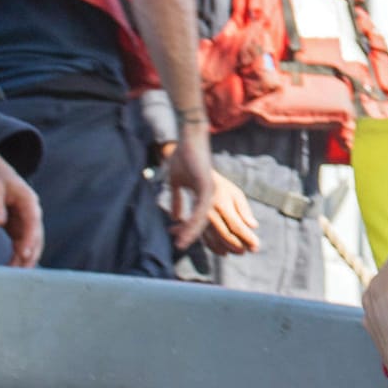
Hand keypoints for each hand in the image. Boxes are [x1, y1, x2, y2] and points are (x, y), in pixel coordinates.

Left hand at [0, 148, 42, 267]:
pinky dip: (18, 255)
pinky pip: (21, 243)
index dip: (30, 239)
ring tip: (16, 275)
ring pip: (31, 243)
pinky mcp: (16, 225)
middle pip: (36, 237)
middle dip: (29, 255)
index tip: (24, 253)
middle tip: (19, 272)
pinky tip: (13, 266)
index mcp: (29, 202)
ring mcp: (25, 220)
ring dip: (25, 258)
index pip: (33, 223)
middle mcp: (31, 213)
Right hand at [166, 121, 213, 250]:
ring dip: (191, 233)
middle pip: (208, 225)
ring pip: (204, 221)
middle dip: (197, 239)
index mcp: (206, 199)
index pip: (202, 222)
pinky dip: (192, 220)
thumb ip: (179, 201)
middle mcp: (212, 199)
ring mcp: (211, 194)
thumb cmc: (183, 157)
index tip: (181, 245)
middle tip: (182, 248)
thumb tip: (176, 218)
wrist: (189, 138)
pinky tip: (183, 228)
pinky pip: (200, 209)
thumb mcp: (177, 183)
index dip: (193, 234)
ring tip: (180, 244)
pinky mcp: (208, 188)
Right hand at [201, 170, 261, 255]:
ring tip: (241, 252)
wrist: (197, 182)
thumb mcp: (236, 194)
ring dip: (228, 249)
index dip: (247, 238)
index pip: (236, 226)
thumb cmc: (222, 188)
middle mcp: (209, 213)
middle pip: (226, 236)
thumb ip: (245, 210)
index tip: (256, 246)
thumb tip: (254, 226)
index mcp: (222, 204)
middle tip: (250, 250)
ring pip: (215, 240)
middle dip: (239, 246)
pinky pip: (205, 240)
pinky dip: (215, 248)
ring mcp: (200, 220)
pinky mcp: (195, 224)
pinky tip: (224, 252)